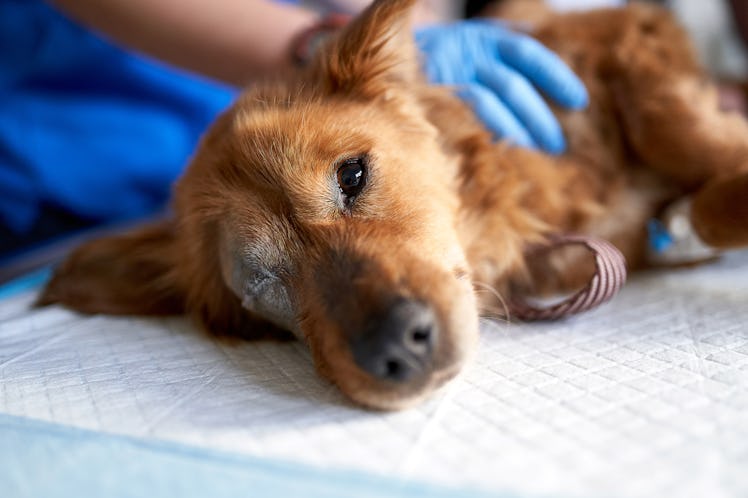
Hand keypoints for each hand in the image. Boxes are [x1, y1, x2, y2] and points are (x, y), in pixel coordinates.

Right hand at [416, 21, 588, 153]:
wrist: (365, 67)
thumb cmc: (424, 71)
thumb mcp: (462, 62)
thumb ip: (493, 75)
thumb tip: (534, 102)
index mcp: (478, 37)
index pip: (526, 53)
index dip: (555, 75)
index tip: (578, 101)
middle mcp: (462, 49)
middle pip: (510, 85)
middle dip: (537, 117)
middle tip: (556, 146)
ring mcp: (441, 71)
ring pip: (486, 101)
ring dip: (513, 129)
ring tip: (532, 153)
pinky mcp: (424, 90)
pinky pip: (461, 114)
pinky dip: (482, 132)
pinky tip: (498, 151)